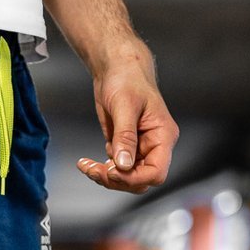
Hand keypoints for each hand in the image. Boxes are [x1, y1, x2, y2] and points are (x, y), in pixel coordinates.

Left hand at [77, 43, 178, 194]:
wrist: (116, 68)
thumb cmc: (127, 78)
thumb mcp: (124, 106)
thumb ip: (125, 136)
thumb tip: (123, 165)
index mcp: (163, 136)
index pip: (156, 173)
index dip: (134, 178)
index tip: (112, 171)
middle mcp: (154, 146)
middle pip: (139, 181)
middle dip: (116, 180)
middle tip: (94, 170)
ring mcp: (139, 149)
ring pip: (126, 179)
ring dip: (105, 178)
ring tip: (87, 166)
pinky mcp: (124, 149)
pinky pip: (115, 170)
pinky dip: (100, 171)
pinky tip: (86, 163)